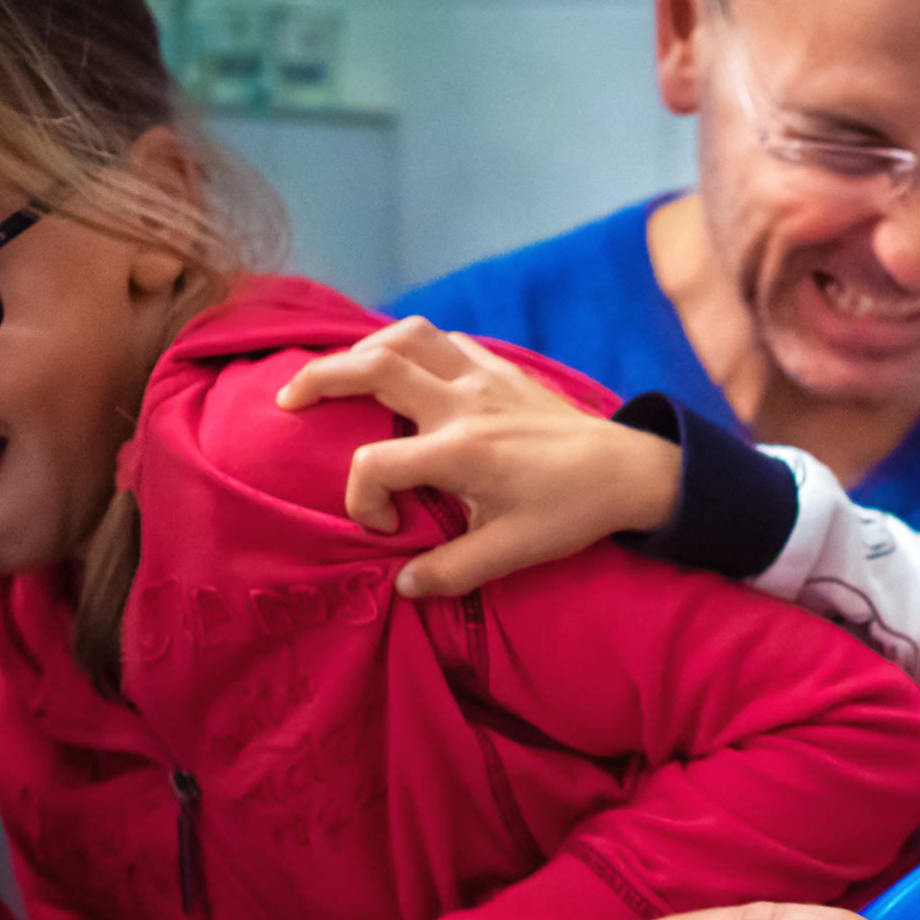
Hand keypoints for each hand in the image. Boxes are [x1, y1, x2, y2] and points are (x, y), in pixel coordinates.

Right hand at [277, 317, 682, 597]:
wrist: (631, 470)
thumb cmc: (572, 512)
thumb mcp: (512, 553)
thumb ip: (451, 572)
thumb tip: (403, 585)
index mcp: (461, 453)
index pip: (375, 463)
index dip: (363, 500)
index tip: (388, 528)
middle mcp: (465, 403)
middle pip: (373, 366)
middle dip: (320, 379)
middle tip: (288, 401)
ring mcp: (484, 377)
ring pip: (408, 335)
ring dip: (364, 349)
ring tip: (340, 376)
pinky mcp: (503, 367)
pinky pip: (445, 339)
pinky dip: (413, 346)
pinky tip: (404, 369)